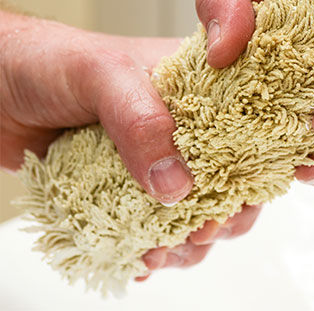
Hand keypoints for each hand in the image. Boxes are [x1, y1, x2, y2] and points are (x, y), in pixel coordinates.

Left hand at [0, 10, 256, 276]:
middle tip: (201, 231)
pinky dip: (152, 251)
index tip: (247, 196)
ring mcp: (157, 163)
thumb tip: (174, 185)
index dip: (259, 163)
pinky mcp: (126, 191)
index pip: (250, 128)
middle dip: (225, 214)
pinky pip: (153, 230)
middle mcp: (185, 129)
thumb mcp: (102, 74)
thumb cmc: (48, 60)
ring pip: (196, 212)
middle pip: (232, 181)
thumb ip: (141, 120)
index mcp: (199, 89)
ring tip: (162, 251)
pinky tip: (140, 259)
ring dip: (187, 242)